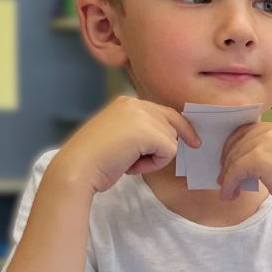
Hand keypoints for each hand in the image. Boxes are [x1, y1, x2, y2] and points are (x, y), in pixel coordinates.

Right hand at [49, 96, 199, 194]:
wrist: (77, 168)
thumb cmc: (95, 160)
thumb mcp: (120, 137)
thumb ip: (141, 132)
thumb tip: (169, 139)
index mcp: (126, 102)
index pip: (164, 112)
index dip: (181, 127)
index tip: (193, 140)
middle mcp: (135, 103)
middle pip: (171, 124)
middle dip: (163, 147)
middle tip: (141, 159)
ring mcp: (141, 115)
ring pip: (170, 140)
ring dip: (153, 158)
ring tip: (127, 161)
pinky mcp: (148, 131)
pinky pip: (169, 151)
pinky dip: (153, 164)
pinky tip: (131, 165)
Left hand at [218, 120, 271, 217]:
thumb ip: (264, 153)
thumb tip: (234, 159)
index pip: (248, 130)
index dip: (233, 147)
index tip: (227, 164)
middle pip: (238, 141)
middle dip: (227, 161)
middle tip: (222, 179)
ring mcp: (268, 141)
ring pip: (235, 156)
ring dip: (227, 175)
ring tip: (228, 191)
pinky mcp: (261, 157)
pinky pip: (235, 170)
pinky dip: (229, 183)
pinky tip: (231, 194)